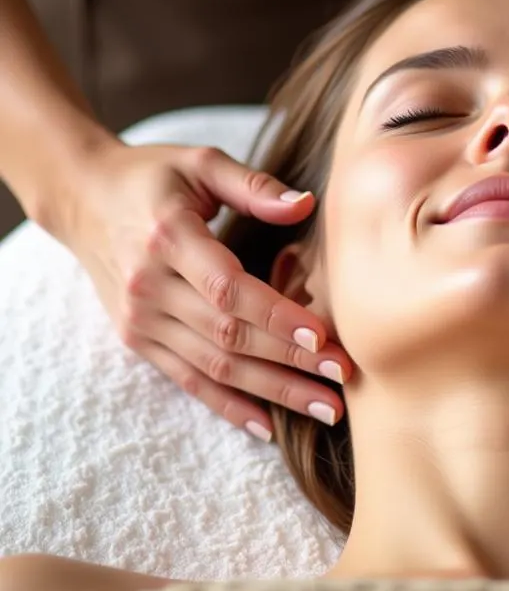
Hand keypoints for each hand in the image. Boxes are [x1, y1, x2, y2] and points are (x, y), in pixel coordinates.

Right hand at [58, 139, 350, 441]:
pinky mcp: (138, 340)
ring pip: (214, 365)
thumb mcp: (201, 162)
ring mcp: (141, 319)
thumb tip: (306, 205)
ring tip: (325, 408)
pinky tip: (269, 427)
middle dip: (290, 361)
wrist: (83, 197)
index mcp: (168, 237)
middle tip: (343, 377)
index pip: (228, 288)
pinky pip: (188, 380)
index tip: (323, 336)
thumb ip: (254, 185)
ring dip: (272, 391)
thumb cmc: (153, 175)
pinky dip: (229, 406)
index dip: (276, 315)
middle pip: (228, 334)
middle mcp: (149, 286)